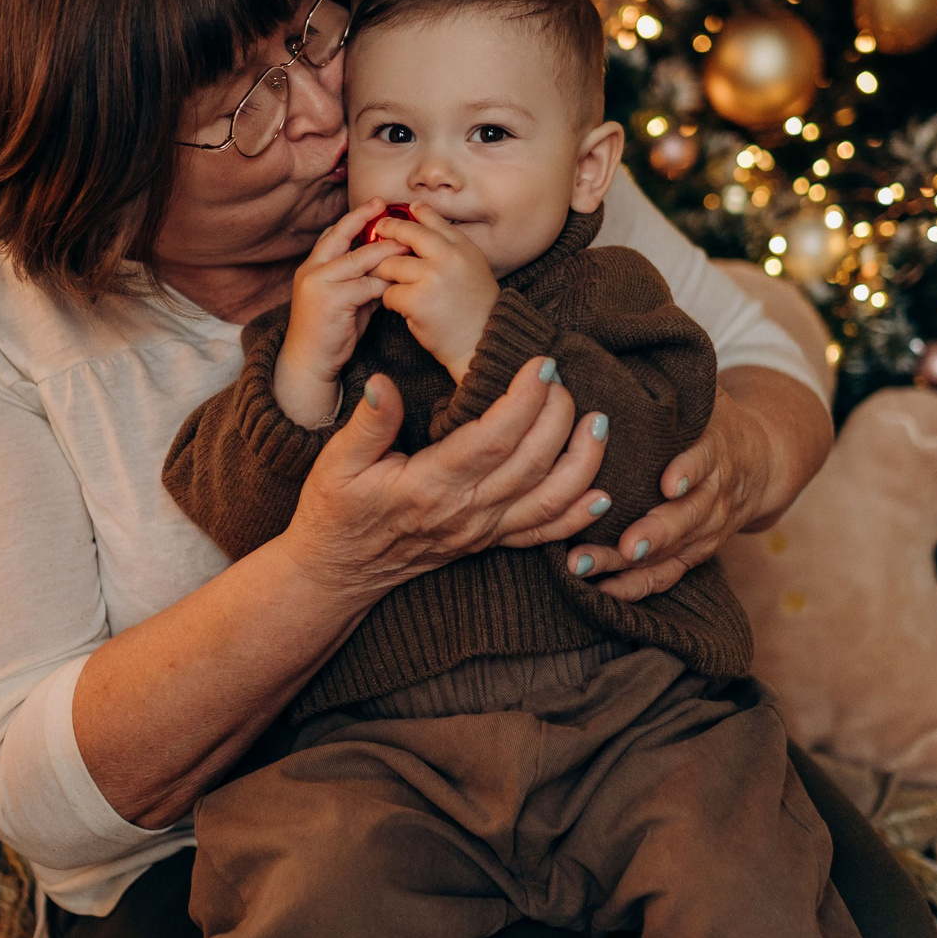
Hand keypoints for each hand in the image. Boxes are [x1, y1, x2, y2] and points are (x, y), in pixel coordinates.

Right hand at [274, 199, 396, 426]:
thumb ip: (362, 281)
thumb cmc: (331, 333)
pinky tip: (400, 280)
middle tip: (388, 207)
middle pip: (341, 236)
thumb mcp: (346, 300)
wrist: (309, 363)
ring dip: (385, 251)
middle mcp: (311, 270)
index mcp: (312, 267)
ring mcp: (319, 284)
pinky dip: (385, 282)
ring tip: (408, 244)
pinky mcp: (332, 300)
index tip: (376, 205)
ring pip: (358, 259)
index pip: (333, 234)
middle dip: (365, 219)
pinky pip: (366, 285)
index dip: (355, 219)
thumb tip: (389, 267)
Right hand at [279, 358, 613, 602]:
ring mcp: (480, 532)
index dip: (525, 401)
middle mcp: (464, 513)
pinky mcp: (487, 544)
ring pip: (549, 501)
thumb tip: (384, 384)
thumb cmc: (334, 512)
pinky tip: (602, 493)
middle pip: (532, 463)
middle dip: (559, 417)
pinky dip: (578, 516)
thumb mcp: (335, 463)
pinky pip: (542, 534)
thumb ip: (367, 424)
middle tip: (563, 378)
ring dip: (582, 463)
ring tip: (599, 423)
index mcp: (429, 486)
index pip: (493, 439)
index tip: (541, 364)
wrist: (335, 573)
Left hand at [369, 206, 500, 382]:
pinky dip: (390, 302)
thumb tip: (424, 222)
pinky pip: (389, 293)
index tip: (406, 210)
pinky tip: (401, 309)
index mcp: (464, 249)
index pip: (435, 222)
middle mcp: (449, 257)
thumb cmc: (475, 309)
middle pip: (409, 234)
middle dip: (389, 230)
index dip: (418, 213)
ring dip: (386, 275)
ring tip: (390, 283)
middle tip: (378, 231)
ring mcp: (432, 277)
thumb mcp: (472, 268)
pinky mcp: (417, 300)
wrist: (481, 342)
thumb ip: (451, 248)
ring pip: (391, 264)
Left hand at [573, 369, 831, 598]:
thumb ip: (668, 379)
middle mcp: (715, 491)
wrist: (765, 458)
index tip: (669, 480)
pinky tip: (604, 592)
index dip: (690, 469)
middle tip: (623, 543)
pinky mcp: (697, 549)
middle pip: (688, 515)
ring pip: (674, 550)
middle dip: (655, 531)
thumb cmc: (712, 419)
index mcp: (715, 447)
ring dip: (632, 563)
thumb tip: (618, 342)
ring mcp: (708, 525)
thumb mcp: (702, 395)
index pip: (706, 458)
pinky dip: (639, 585)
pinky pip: (670, 572)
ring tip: (591, 569)